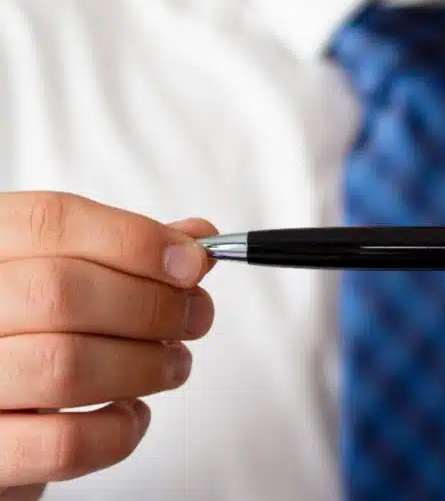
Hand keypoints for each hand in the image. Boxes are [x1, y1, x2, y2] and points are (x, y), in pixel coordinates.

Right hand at [0, 192, 215, 495]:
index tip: (193, 262)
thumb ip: (124, 258)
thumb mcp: (63, 281)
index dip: (136, 240)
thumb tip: (195, 243)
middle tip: (195, 318)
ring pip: (66, 366)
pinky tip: (130, 415)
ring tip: (173, 364)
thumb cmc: (28, 340)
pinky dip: (118, 431)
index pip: (51, 222)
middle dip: (152, 306)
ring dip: (146, 365)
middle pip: (61, 292)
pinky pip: (63, 444)